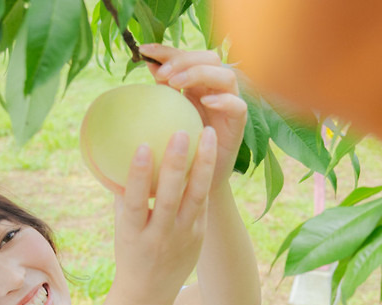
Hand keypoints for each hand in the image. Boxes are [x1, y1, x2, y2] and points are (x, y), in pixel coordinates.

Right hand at [110, 125, 218, 304]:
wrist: (149, 294)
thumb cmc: (130, 251)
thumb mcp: (121, 228)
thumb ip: (124, 197)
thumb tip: (120, 155)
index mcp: (133, 233)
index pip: (135, 202)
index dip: (138, 175)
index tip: (142, 145)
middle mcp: (159, 236)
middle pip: (170, 198)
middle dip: (176, 164)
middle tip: (182, 132)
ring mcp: (183, 237)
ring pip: (196, 198)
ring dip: (204, 165)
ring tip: (209, 134)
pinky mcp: (199, 236)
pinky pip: (204, 203)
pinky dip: (207, 178)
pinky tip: (211, 152)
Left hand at [140, 44, 246, 184]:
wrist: (197, 178)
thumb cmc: (180, 145)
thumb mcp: (166, 114)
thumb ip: (161, 89)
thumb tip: (148, 62)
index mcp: (198, 83)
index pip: (187, 56)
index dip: (167, 50)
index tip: (143, 51)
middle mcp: (216, 89)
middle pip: (210, 58)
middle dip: (184, 60)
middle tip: (162, 74)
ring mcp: (229, 104)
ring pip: (226, 76)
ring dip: (200, 74)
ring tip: (176, 85)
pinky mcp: (238, 123)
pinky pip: (238, 105)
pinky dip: (223, 100)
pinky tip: (204, 102)